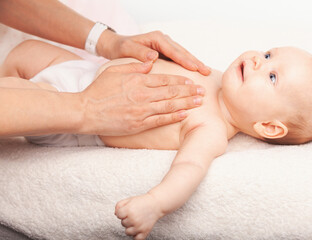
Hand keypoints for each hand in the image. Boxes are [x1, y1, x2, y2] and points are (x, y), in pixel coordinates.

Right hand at [79, 61, 203, 135]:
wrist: (85, 112)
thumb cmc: (98, 91)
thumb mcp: (114, 71)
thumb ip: (133, 66)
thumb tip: (150, 63)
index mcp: (138, 80)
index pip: (165, 79)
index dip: (180, 80)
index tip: (191, 81)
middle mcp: (143, 94)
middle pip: (172, 91)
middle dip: (189, 91)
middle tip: (202, 92)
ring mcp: (142, 110)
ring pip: (170, 105)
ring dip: (187, 103)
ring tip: (199, 102)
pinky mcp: (139, 124)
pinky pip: (161, 120)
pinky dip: (174, 117)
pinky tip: (185, 114)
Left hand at [97, 30, 210, 75]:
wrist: (116, 45)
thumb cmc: (120, 47)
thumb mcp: (126, 49)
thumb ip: (139, 53)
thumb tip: (153, 57)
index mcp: (156, 39)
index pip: (173, 50)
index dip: (184, 60)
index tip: (194, 68)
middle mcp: (162, 40)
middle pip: (182, 51)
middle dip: (195, 61)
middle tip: (207, 71)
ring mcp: (165, 46)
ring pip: (183, 54)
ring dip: (194, 63)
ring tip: (206, 71)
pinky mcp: (165, 52)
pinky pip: (179, 58)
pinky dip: (188, 64)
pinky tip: (195, 71)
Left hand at [115, 194, 163, 239]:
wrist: (156, 204)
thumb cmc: (143, 201)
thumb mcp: (129, 199)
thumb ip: (119, 205)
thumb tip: (116, 214)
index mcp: (129, 210)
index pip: (118, 215)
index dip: (122, 212)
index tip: (127, 210)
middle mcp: (133, 219)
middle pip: (122, 223)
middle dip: (127, 219)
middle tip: (134, 214)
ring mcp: (139, 226)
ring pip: (127, 232)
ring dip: (131, 227)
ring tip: (136, 221)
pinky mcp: (145, 232)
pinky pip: (136, 238)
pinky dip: (137, 235)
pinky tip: (138, 228)